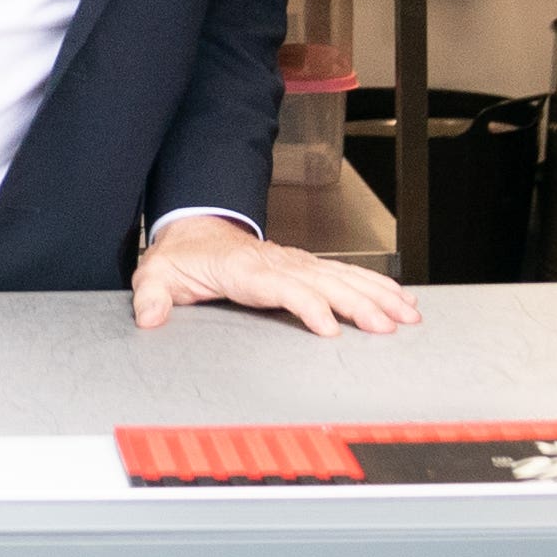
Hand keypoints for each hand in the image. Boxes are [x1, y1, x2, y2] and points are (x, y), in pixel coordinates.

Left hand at [129, 214, 413, 337]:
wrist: (194, 228)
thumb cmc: (181, 256)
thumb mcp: (157, 274)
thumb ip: (153, 295)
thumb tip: (149, 316)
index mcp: (245, 270)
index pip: (282, 287)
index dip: (308, 305)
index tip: (330, 328)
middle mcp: (277, 263)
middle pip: (324, 282)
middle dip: (359, 303)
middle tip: (388, 326)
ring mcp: (296, 263)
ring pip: (343, 276)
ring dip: (377, 294)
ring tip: (407, 314)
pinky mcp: (306, 268)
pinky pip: (346, 275)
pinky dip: (376, 286)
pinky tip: (399, 299)